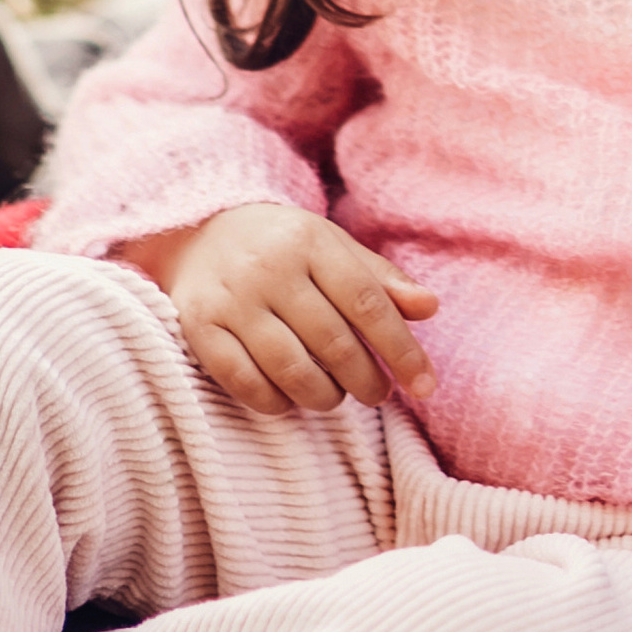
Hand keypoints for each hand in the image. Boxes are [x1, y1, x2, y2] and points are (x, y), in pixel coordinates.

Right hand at [119, 204, 439, 414]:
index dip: (401, 348)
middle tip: (379, 394)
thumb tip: (430, 308)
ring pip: (290, 368)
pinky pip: (244, 382)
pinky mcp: (200, 328)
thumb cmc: (285, 246)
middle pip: (332, 341)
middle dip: (365, 379)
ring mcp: (233, 299)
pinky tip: (290, 400)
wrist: (203, 229)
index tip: (425, 385)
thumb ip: (382, 280)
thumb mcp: (335, 248)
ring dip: (324, 396)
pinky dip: (275, 401)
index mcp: (311, 241)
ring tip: (336, 397)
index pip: (367, 302)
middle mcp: (271, 268)